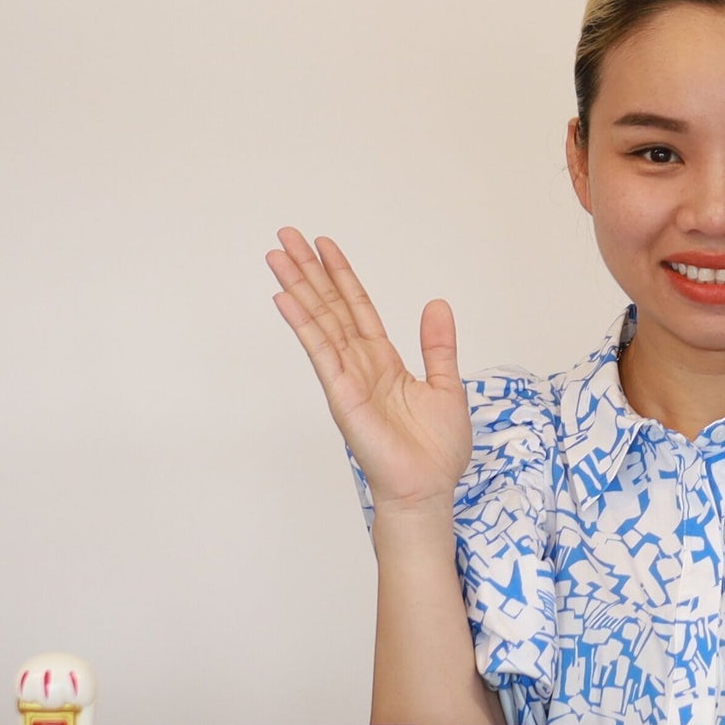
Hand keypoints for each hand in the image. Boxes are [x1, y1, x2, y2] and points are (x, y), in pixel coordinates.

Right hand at [267, 227, 471, 522]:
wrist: (427, 489)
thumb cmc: (436, 450)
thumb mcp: (447, 385)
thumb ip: (438, 345)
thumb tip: (437, 304)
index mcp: (383, 361)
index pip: (357, 307)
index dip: (341, 275)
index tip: (324, 245)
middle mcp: (360, 364)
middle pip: (330, 306)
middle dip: (309, 270)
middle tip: (287, 236)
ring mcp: (347, 378)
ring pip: (320, 321)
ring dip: (298, 287)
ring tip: (277, 255)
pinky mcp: (341, 394)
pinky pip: (320, 352)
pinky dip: (304, 324)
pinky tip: (287, 298)